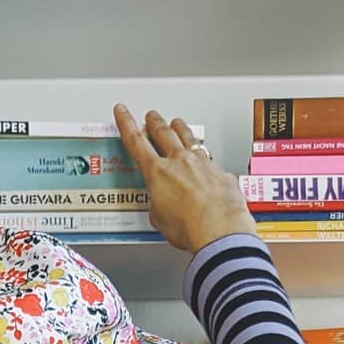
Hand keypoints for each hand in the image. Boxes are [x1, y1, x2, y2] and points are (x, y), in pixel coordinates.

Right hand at [113, 103, 257, 254]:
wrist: (220, 232)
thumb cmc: (190, 228)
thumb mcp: (160, 220)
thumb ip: (159, 206)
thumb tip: (163, 206)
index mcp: (158, 173)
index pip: (136, 141)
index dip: (127, 123)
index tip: (123, 111)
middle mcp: (180, 162)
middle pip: (164, 133)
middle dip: (155, 122)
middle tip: (151, 116)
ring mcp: (202, 164)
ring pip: (189, 138)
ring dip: (181, 128)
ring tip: (177, 123)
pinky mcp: (221, 172)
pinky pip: (211, 160)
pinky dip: (205, 158)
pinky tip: (205, 161)